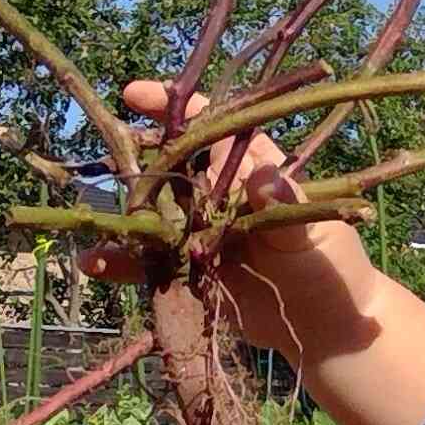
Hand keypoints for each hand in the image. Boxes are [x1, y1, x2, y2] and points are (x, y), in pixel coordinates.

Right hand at [75, 82, 378, 358]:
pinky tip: (95, 264)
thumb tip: (262, 176)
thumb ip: (287, 207)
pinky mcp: (192, 268)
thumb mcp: (315, 237)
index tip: (135, 95)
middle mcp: (222, 195)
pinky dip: (125, 262)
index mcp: (255, 170)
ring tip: (93, 226)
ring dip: (123, 218)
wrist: (327, 329)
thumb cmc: (332, 270)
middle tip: (105, 162)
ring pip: (154, 215)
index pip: (213, 125)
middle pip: (171, 166)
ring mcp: (203, 232)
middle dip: (135, 161)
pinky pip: (152, 260)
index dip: (176, 107)